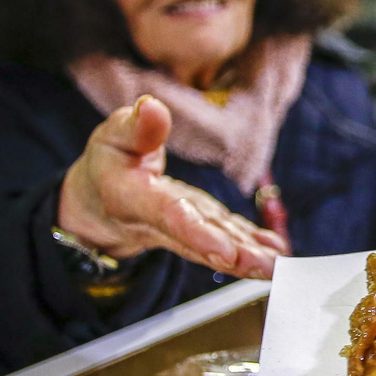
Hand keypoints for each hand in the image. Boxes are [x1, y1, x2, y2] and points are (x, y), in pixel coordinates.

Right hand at [58, 96, 288, 277]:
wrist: (99, 201)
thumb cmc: (109, 161)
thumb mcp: (112, 136)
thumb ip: (135, 127)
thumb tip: (153, 107)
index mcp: (132, 198)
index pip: (168, 215)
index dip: (196, 233)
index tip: (224, 250)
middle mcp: (158, 224)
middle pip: (198, 241)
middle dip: (233, 256)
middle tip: (265, 268)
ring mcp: (182, 230)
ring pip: (216, 246)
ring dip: (249, 259)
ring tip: (277, 267)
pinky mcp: (201, 227)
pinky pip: (226, 239)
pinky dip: (252, 247)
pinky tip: (275, 254)